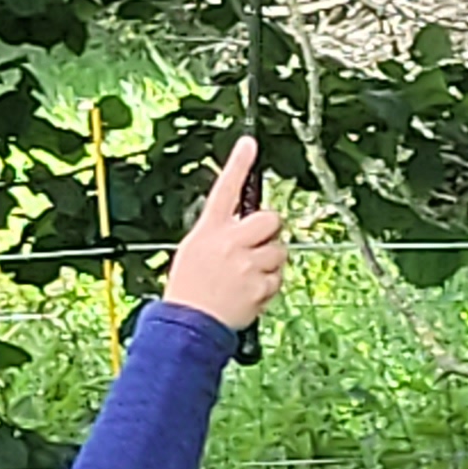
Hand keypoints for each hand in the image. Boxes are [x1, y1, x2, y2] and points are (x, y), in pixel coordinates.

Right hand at [163, 137, 288, 334]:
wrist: (188, 325)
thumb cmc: (189, 290)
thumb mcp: (194, 251)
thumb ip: (219, 235)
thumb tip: (244, 228)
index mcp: (209, 230)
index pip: (225, 189)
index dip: (238, 164)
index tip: (249, 143)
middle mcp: (228, 242)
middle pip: (270, 219)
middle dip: (269, 232)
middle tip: (254, 248)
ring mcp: (246, 264)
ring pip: (278, 252)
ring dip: (268, 264)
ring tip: (245, 279)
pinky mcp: (259, 286)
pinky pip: (277, 278)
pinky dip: (267, 287)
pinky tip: (248, 295)